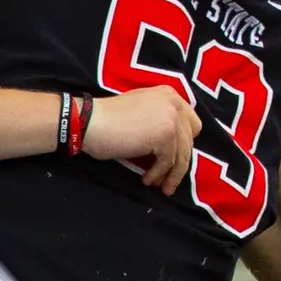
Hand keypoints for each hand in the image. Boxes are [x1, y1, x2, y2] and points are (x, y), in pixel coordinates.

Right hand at [83, 86, 202, 195]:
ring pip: (182, 155)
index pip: (192, 124)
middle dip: (180, 162)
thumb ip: (162, 119)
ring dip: (171, 173)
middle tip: (169, 179)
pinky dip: (158, 174)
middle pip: (189, 141)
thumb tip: (178, 146)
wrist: (87, 122)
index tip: (174, 159)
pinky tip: (147, 179)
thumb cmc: (108, 120)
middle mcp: (174, 103)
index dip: (184, 143)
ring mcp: (171, 118)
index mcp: (170, 95)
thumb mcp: (143, 110)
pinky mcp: (165, 135)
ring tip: (160, 185)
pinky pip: (168, 162)